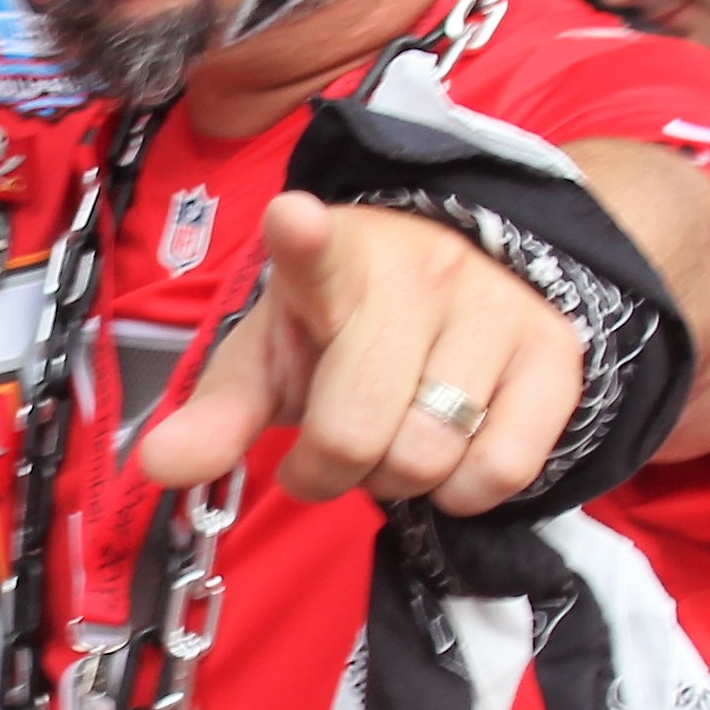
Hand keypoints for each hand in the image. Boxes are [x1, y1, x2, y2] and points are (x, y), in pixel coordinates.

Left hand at [134, 194, 583, 511]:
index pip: (315, 252)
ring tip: (398, 433)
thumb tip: (155, 464)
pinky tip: (454, 449)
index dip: (302, 239)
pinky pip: (500, 470)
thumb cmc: (346, 333)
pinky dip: (464, 490)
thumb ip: (216, 414)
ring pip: (428, 457)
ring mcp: (493, 307)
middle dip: (332, 468)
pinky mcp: (553, 353)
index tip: (292, 219)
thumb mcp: (271, 360)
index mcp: (331, 261)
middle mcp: (418, 271)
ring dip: (399, 479)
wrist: (467, 291)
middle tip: (337, 444)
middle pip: (356, 430)